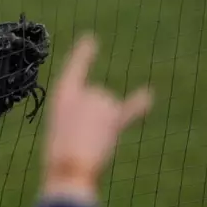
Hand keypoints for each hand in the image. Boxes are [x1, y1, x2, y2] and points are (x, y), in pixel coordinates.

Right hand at [43, 35, 152, 195]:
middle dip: (92, 118)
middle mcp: (83, 91)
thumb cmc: (59, 152)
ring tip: (88, 141)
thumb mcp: (62, 127)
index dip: (83, 55)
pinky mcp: (114, 118)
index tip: (90, 40)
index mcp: (62, 93)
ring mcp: (100, 102)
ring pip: (110, 111)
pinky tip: (148, 96)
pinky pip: (130, 108)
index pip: (74, 69)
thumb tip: (111, 116)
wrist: (68, 166)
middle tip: (77, 137)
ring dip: (103, 127)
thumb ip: (84, 116)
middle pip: (96, 99)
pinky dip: (139, 103)